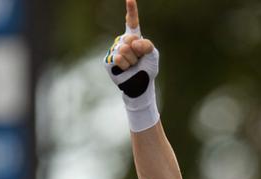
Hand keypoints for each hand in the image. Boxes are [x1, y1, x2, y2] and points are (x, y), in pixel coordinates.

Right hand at [104, 0, 159, 130]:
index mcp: (134, 38)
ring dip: (131, 60)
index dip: (131, 10)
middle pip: (129, 39)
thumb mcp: (153, 55)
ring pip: (124, 49)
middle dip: (137, 51)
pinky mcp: (108, 60)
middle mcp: (122, 42)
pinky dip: (125, 65)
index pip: (132, 22)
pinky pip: (118, 58)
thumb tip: (134, 43)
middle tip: (138, 60)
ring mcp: (114, 50)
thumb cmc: (147, 70)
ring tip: (132, 66)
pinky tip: (125, 69)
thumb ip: (147, 45)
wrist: (140, 86)